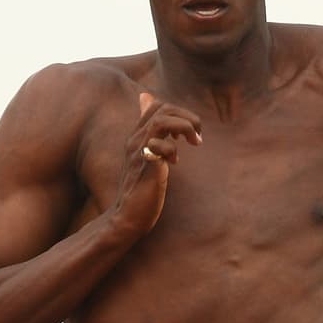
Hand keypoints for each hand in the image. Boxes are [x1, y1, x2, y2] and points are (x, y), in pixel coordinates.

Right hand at [113, 90, 201, 236]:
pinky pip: (160, 145)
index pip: (155, 105)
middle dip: (187, 117)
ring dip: (185, 126)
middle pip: (162, 108)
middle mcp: (135, 140)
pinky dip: (173, 149)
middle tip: (196, 136)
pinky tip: (174, 162)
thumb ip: (154, 139)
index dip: (176, 112)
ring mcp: (139, 152)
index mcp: (136, 136)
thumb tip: (153, 118)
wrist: (126, 217)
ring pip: (162, 120)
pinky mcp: (146, 167)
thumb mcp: (148, 159)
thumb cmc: (140, 190)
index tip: (185, 132)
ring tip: (194, 141)